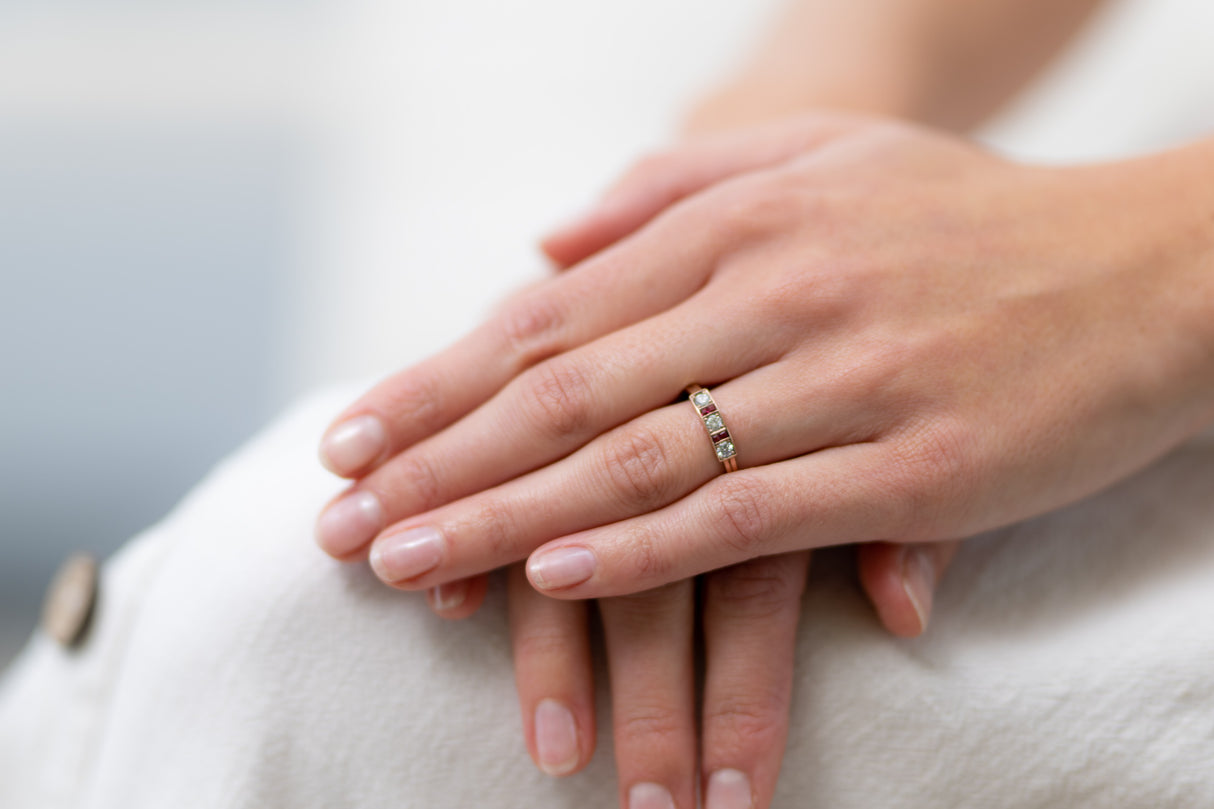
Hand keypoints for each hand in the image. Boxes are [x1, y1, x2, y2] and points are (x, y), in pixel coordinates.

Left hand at [316, 113, 1213, 596]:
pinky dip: (646, 551)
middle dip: (439, 462)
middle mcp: (774, 293)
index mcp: (737, 225)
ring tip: (409, 563)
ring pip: (639, 460)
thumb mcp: (821, 163)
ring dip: (508, 518)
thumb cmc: (968, 220)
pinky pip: (753, 518)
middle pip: (568, 393)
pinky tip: (558, 577)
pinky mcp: (916, 465)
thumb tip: (544, 240)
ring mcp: (846, 379)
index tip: (350, 441)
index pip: (549, 318)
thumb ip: (674, 192)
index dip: (437, 384)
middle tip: (343, 523)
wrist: (1151, 266)